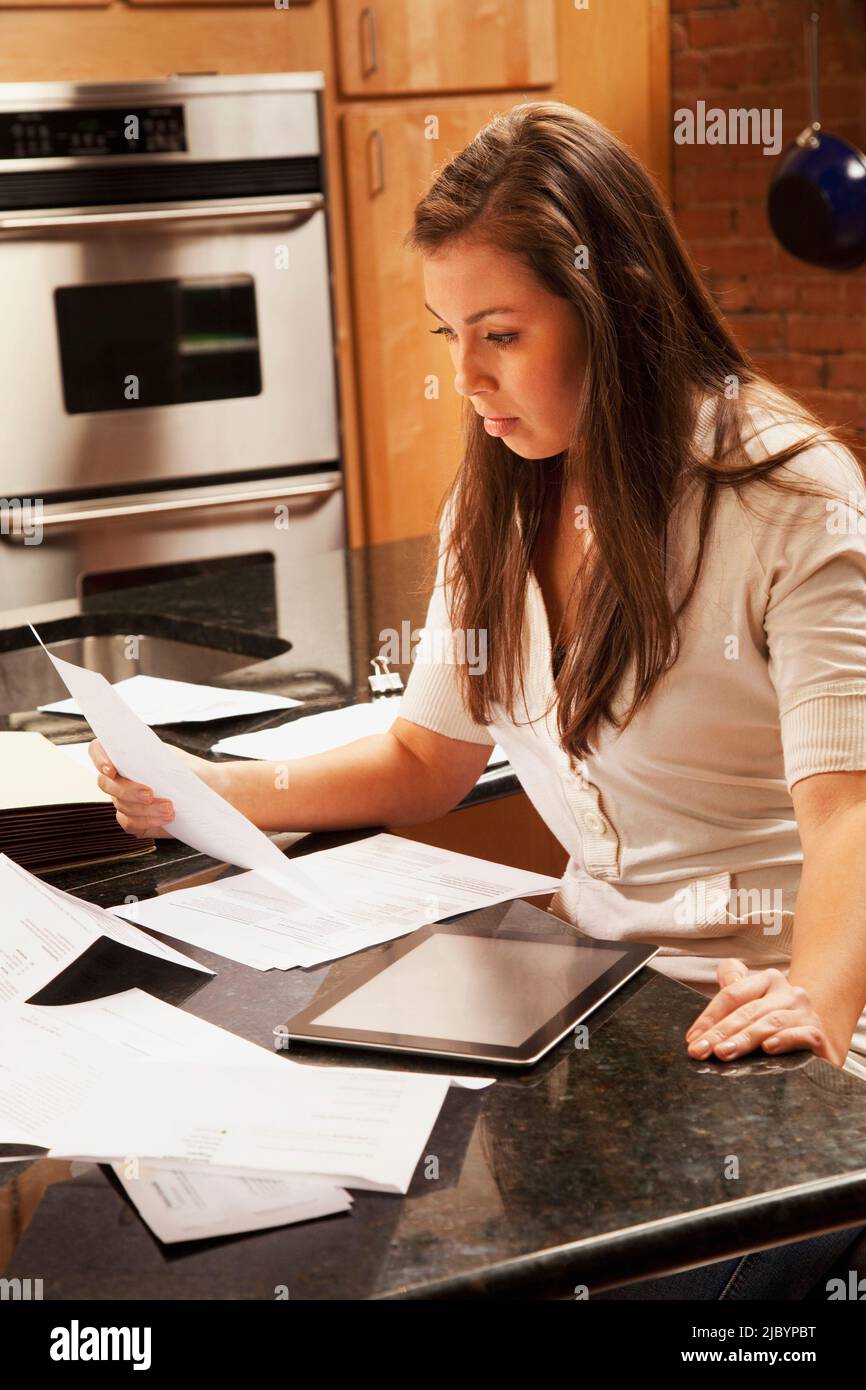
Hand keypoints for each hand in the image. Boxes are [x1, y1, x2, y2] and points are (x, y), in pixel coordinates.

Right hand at [87, 738, 219, 839]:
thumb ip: (155, 760)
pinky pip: (129, 824)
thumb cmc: (193, 772)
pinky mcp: (136, 820)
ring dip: (145, 810)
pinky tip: (166, 819)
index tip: (113, 770)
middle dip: (128, 790)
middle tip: (151, 794)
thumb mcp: (176, 761)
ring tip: (171, 809)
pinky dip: (146, 822)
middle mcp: (122, 778)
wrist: (212, 792)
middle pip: (106, 784)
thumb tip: (141, 762)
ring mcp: (126, 800)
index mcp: (128, 755)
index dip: (99, 759)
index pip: (98, 751)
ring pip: (121, 806)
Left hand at [684, 958, 845, 1066]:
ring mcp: (804, 1011)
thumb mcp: (751, 1010)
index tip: (692, 1039)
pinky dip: (784, 1040)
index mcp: (767, 980)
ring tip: (723, 1053)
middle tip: (700, 1050)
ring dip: (744, 1039)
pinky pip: (801, 1035)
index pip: (732, 994)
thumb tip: (695, 1028)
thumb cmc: (775, 1026)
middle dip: (720, 1032)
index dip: (709, 1016)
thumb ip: (728, 1004)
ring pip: (769, 1022)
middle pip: (747, 1010)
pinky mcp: (817, 1033)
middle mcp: (788, 991)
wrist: (817, 1042)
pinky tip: (768, 1048)